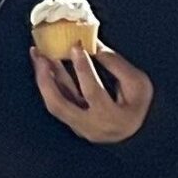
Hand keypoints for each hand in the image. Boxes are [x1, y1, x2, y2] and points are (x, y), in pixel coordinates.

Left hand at [33, 41, 152, 143]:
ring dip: (44, 79)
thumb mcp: (138, 84)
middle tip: (41, 55)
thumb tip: (94, 46)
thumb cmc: (139, 105)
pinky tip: (45, 67)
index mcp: (111, 117)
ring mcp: (77, 127)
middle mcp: (89, 126)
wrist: (136, 131)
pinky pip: (56, 102)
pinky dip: (50, 83)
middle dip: (46, 79)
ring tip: (38, 56)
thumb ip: (116, 65)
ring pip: (54, 104)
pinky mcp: (71, 123)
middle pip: (59, 105)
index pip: (92, 92)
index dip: (83, 69)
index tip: (76, 47)